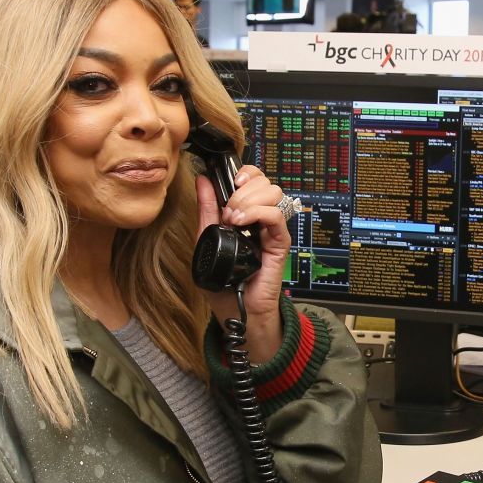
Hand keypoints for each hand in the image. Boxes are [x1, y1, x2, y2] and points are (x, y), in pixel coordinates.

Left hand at [195, 165, 293, 364]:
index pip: (254, 178)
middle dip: (241, 190)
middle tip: (228, 212)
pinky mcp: (279, 242)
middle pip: (264, 181)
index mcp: (246, 211)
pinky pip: (276, 216)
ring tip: (233, 220)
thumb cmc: (224, 279)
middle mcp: (261, 217)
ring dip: (248, 201)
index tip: (230, 182)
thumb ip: (207, 208)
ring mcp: (271, 228)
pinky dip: (257, 213)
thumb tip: (203, 180)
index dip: (244, 173)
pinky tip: (241, 224)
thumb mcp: (207, 237)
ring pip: (272, 192)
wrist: (236, 308)